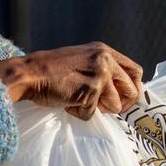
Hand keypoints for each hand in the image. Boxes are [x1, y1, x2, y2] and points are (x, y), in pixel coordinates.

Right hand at [0, 42, 142, 119]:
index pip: (135, 71)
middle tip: (105, 108)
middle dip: (121, 104)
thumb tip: (122, 91)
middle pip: (132, 90)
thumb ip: (102, 69)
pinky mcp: (90, 90)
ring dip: (96, 109)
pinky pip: (91, 113)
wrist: (29, 73)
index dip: (133, 88)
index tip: (124, 99)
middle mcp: (105, 60)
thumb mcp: (83, 60)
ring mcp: (99, 75)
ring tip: (77, 99)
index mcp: (104, 51)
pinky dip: (78, 113)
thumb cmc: (52, 70)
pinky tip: (66, 101)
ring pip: (114, 105)